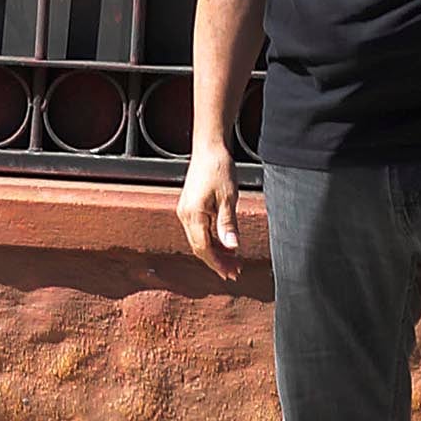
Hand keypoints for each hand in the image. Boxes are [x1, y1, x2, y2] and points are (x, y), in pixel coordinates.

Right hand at [179, 141, 242, 280]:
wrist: (209, 147)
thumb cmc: (219, 168)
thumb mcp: (228, 198)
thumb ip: (228, 224)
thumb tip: (232, 248)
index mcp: (193, 215)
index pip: (204, 249)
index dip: (218, 264)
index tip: (232, 273)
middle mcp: (185, 215)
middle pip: (200, 247)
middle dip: (217, 261)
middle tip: (235, 271)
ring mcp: (186, 211)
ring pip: (199, 240)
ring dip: (215, 252)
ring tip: (233, 260)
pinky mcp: (190, 206)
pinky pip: (199, 230)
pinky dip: (212, 239)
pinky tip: (225, 244)